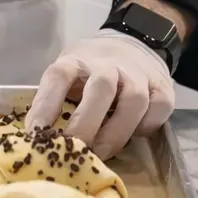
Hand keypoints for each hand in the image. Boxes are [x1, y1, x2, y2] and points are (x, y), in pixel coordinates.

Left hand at [27, 31, 174, 157]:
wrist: (133, 44)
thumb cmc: (90, 69)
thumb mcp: (68, 73)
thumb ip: (56, 98)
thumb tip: (38, 141)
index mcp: (76, 59)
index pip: (58, 76)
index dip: (45, 105)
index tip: (35, 134)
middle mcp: (107, 63)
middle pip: (100, 88)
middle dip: (86, 124)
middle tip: (75, 152)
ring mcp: (137, 73)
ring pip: (134, 100)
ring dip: (117, 131)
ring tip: (102, 154)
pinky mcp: (162, 85)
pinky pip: (159, 107)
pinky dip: (147, 125)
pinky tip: (134, 135)